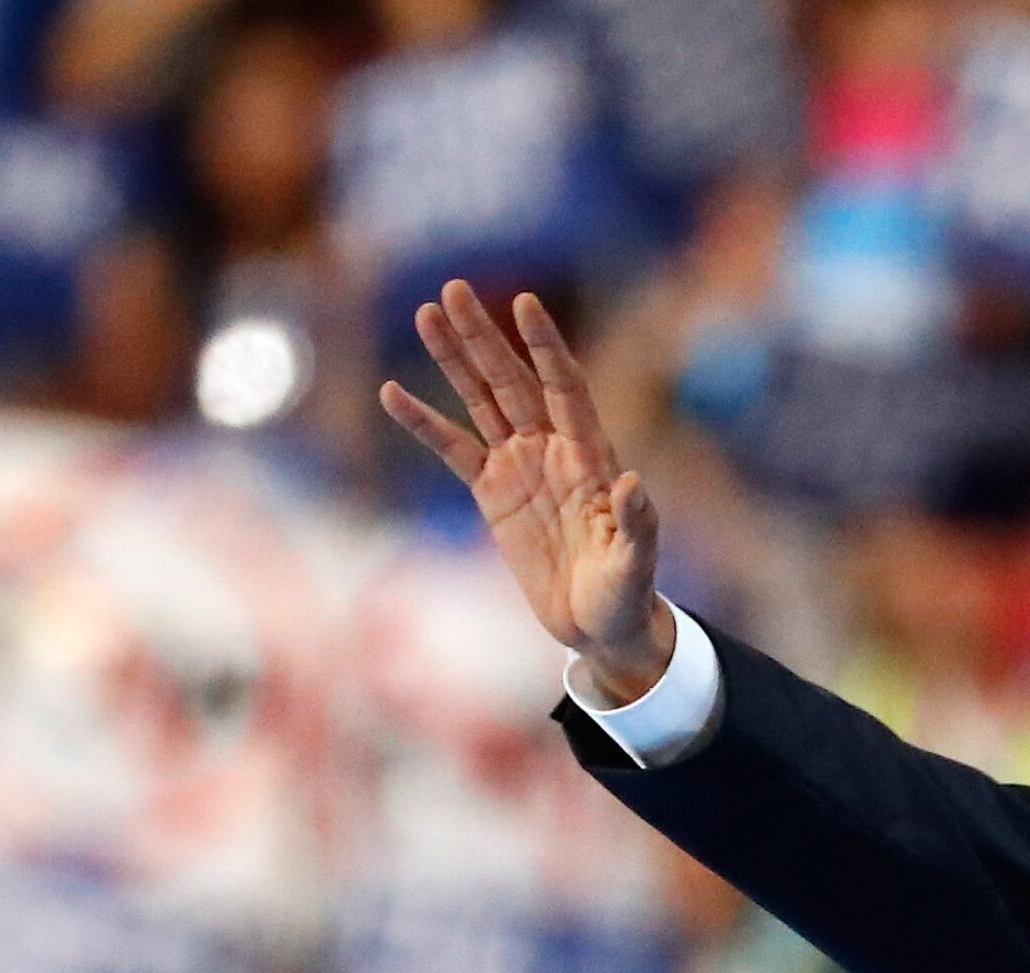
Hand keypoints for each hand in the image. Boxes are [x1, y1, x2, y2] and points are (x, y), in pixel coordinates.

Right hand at [380, 282, 673, 699]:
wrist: (598, 626)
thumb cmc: (625, 595)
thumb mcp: (634, 566)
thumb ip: (638, 525)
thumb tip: (632, 483)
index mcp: (589, 455)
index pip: (566, 387)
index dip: (545, 347)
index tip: (524, 303)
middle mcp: (551, 449)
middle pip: (512, 381)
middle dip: (483, 337)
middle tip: (453, 289)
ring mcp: (519, 465)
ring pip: (480, 401)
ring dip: (453, 360)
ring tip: (424, 313)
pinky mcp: (491, 492)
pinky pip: (452, 449)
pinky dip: (424, 423)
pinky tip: (392, 392)